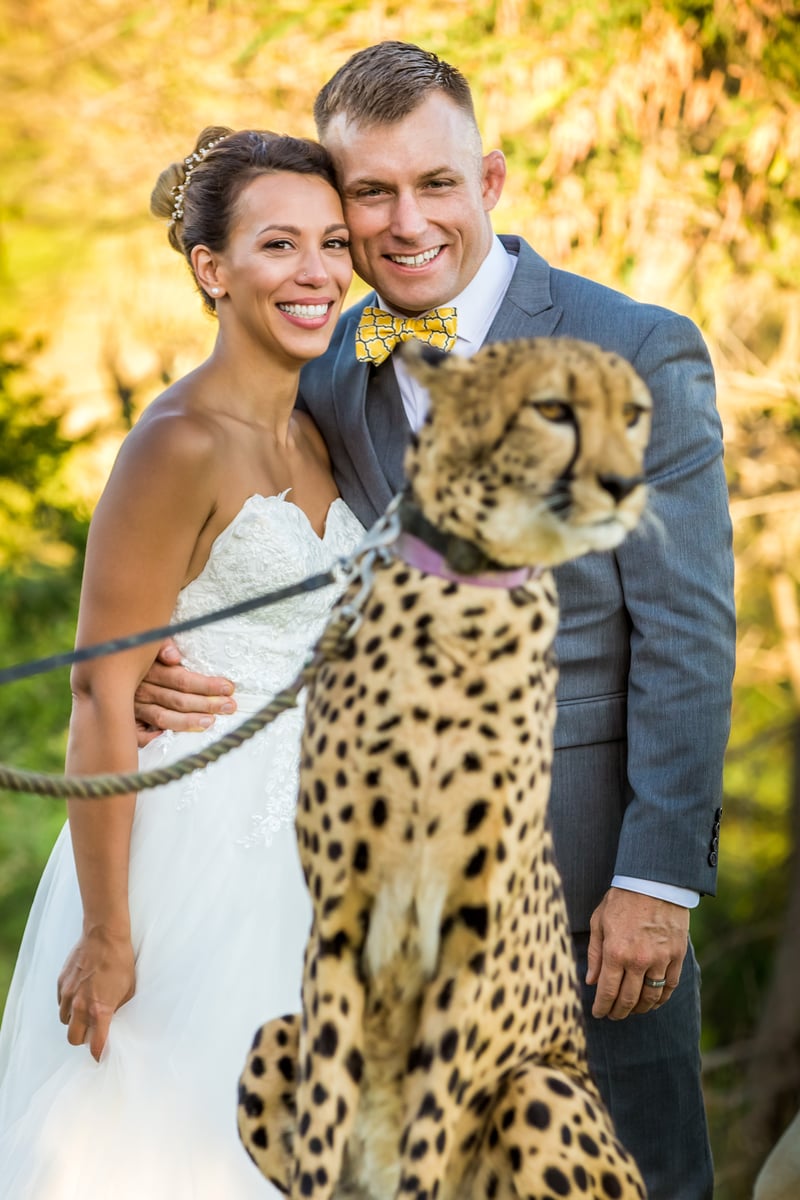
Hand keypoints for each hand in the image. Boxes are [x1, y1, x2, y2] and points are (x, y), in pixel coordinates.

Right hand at [57, 927, 135, 1060]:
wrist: (104, 935)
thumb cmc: (121, 961)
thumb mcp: (128, 989)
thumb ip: (118, 1009)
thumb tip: (114, 1020)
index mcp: (99, 1010)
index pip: (95, 1044)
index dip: (98, 1053)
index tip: (100, 1056)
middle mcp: (80, 1005)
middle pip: (73, 1038)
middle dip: (82, 1039)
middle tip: (92, 1032)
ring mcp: (68, 994)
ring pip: (64, 1021)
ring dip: (74, 1021)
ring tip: (86, 1011)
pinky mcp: (61, 983)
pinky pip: (61, 1003)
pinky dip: (68, 1004)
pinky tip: (80, 995)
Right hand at [134, 639, 235, 743]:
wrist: (105, 668)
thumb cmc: (137, 654)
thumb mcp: (149, 642)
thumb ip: (162, 645)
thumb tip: (174, 658)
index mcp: (147, 670)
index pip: (181, 680)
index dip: (206, 685)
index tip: (228, 688)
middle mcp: (139, 690)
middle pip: (177, 700)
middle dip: (206, 703)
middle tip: (229, 706)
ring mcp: (132, 708)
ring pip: (163, 717)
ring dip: (188, 721)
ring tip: (210, 722)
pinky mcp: (126, 722)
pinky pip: (139, 735)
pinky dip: (153, 737)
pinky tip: (171, 739)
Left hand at [586, 887, 688, 1019]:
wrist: (654, 882)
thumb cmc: (622, 899)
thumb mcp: (599, 922)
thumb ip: (595, 954)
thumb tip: (591, 981)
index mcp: (616, 952)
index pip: (608, 992)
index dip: (602, 1007)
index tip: (598, 1014)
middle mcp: (638, 960)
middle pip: (628, 999)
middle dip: (619, 1012)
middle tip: (613, 1015)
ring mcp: (660, 960)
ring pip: (650, 997)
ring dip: (640, 1009)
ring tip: (631, 1010)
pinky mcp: (677, 956)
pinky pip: (670, 986)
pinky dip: (661, 999)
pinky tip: (653, 1002)